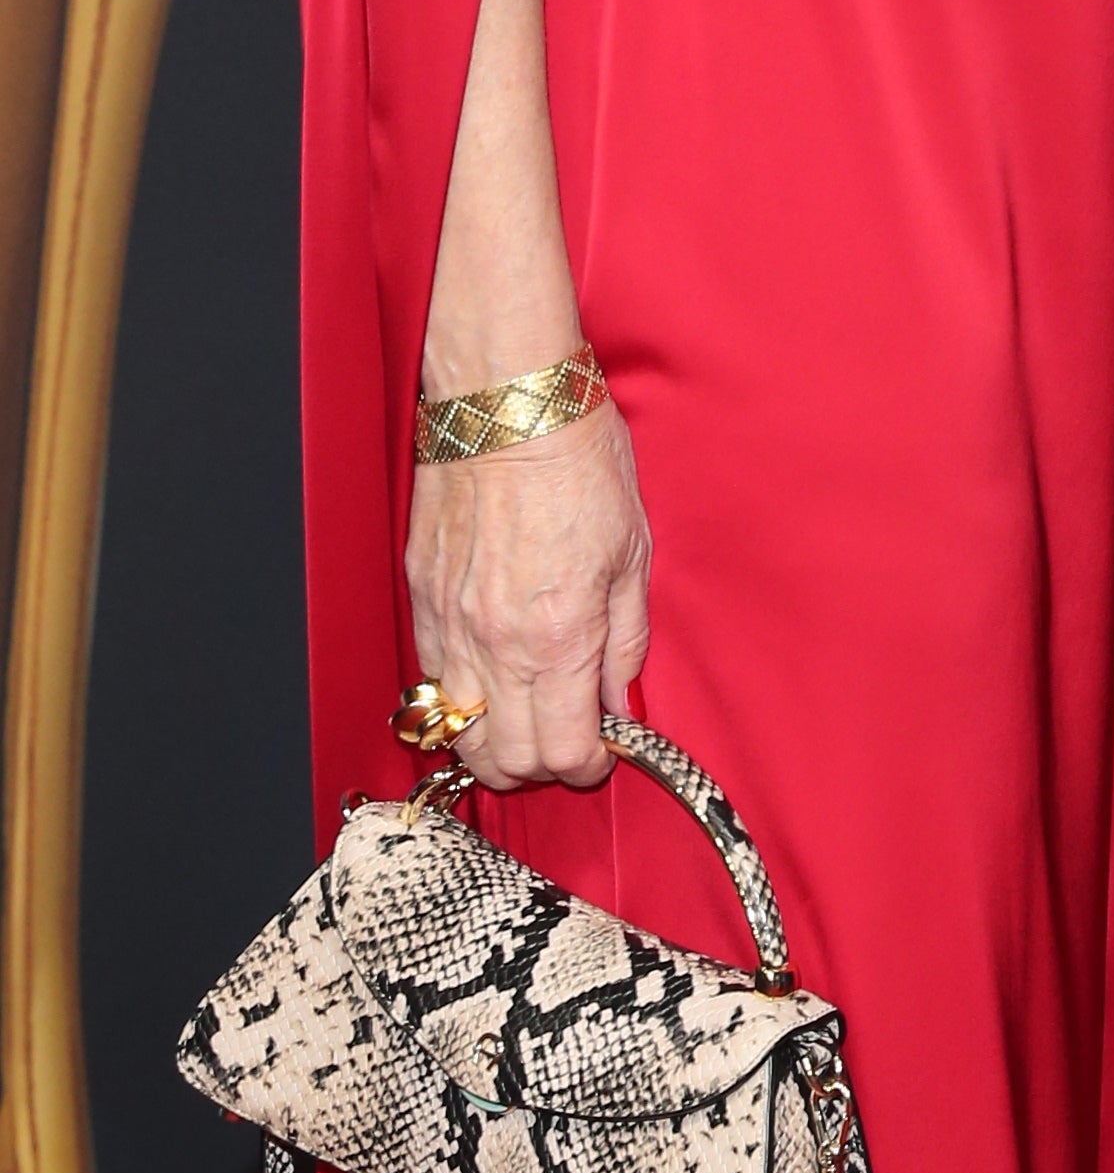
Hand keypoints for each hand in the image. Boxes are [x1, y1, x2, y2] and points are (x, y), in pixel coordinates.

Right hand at [405, 400, 652, 786]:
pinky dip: (459, 698)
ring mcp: (449, 625)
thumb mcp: (633, 555)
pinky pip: (431, 678)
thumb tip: (618, 699)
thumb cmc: (580, 465)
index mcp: (559, 638)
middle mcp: (495, 644)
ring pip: (457, 732)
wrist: (508, 406)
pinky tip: (489, 677)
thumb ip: (625, 641)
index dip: (588, 765)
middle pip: (503, 760)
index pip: (564, 751)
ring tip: (526, 717)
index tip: (603, 750)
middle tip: (568, 738)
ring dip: (492, 742)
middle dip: (541, 766)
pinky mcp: (421, 599)